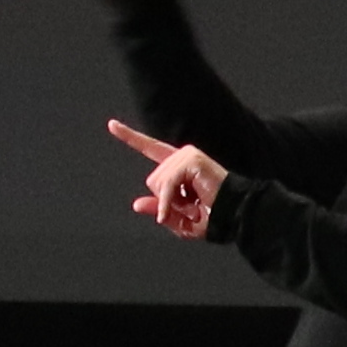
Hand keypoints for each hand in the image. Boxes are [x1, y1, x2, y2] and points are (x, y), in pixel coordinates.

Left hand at [106, 117, 228, 237]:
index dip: (130, 137)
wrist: (235, 217)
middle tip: (193, 208)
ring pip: (158, 183)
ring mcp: (186, 155)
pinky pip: (166, 184)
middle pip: (152, 181)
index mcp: (177, 167)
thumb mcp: (181, 222)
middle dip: (167, 201)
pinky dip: (170, 201)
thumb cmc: (214, 219)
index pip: (150, 149)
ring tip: (197, 204)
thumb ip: (159, 212)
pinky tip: (188, 207)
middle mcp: (181, 156)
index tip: (111, 124)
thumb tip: (136, 204)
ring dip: (174, 202)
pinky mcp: (191, 159)